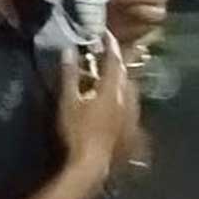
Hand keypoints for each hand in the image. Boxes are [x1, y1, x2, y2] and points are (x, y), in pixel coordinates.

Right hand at [56, 35, 131, 181]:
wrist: (91, 165)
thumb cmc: (77, 132)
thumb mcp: (68, 101)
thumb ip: (69, 75)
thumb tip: (68, 50)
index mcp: (111, 89)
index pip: (113, 59)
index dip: (110, 44)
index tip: (105, 33)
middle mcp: (125, 98)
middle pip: (124, 73)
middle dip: (116, 60)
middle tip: (105, 53)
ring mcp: (130, 114)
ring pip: (130, 88)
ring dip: (121, 78)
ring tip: (110, 76)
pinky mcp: (130, 128)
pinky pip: (130, 104)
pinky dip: (123, 95)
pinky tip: (116, 102)